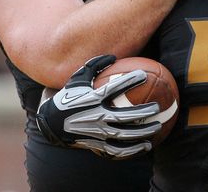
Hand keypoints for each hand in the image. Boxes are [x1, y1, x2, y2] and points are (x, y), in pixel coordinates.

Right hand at [36, 55, 160, 158]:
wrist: (49, 124)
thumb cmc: (67, 98)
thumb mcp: (76, 79)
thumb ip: (94, 65)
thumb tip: (113, 56)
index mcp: (91, 100)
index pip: (113, 88)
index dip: (129, 80)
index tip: (144, 75)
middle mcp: (95, 117)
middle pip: (123, 116)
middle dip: (142, 112)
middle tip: (157, 107)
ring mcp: (96, 133)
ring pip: (124, 135)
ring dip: (143, 132)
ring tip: (158, 127)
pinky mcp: (96, 146)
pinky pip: (117, 151)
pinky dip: (133, 150)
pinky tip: (146, 146)